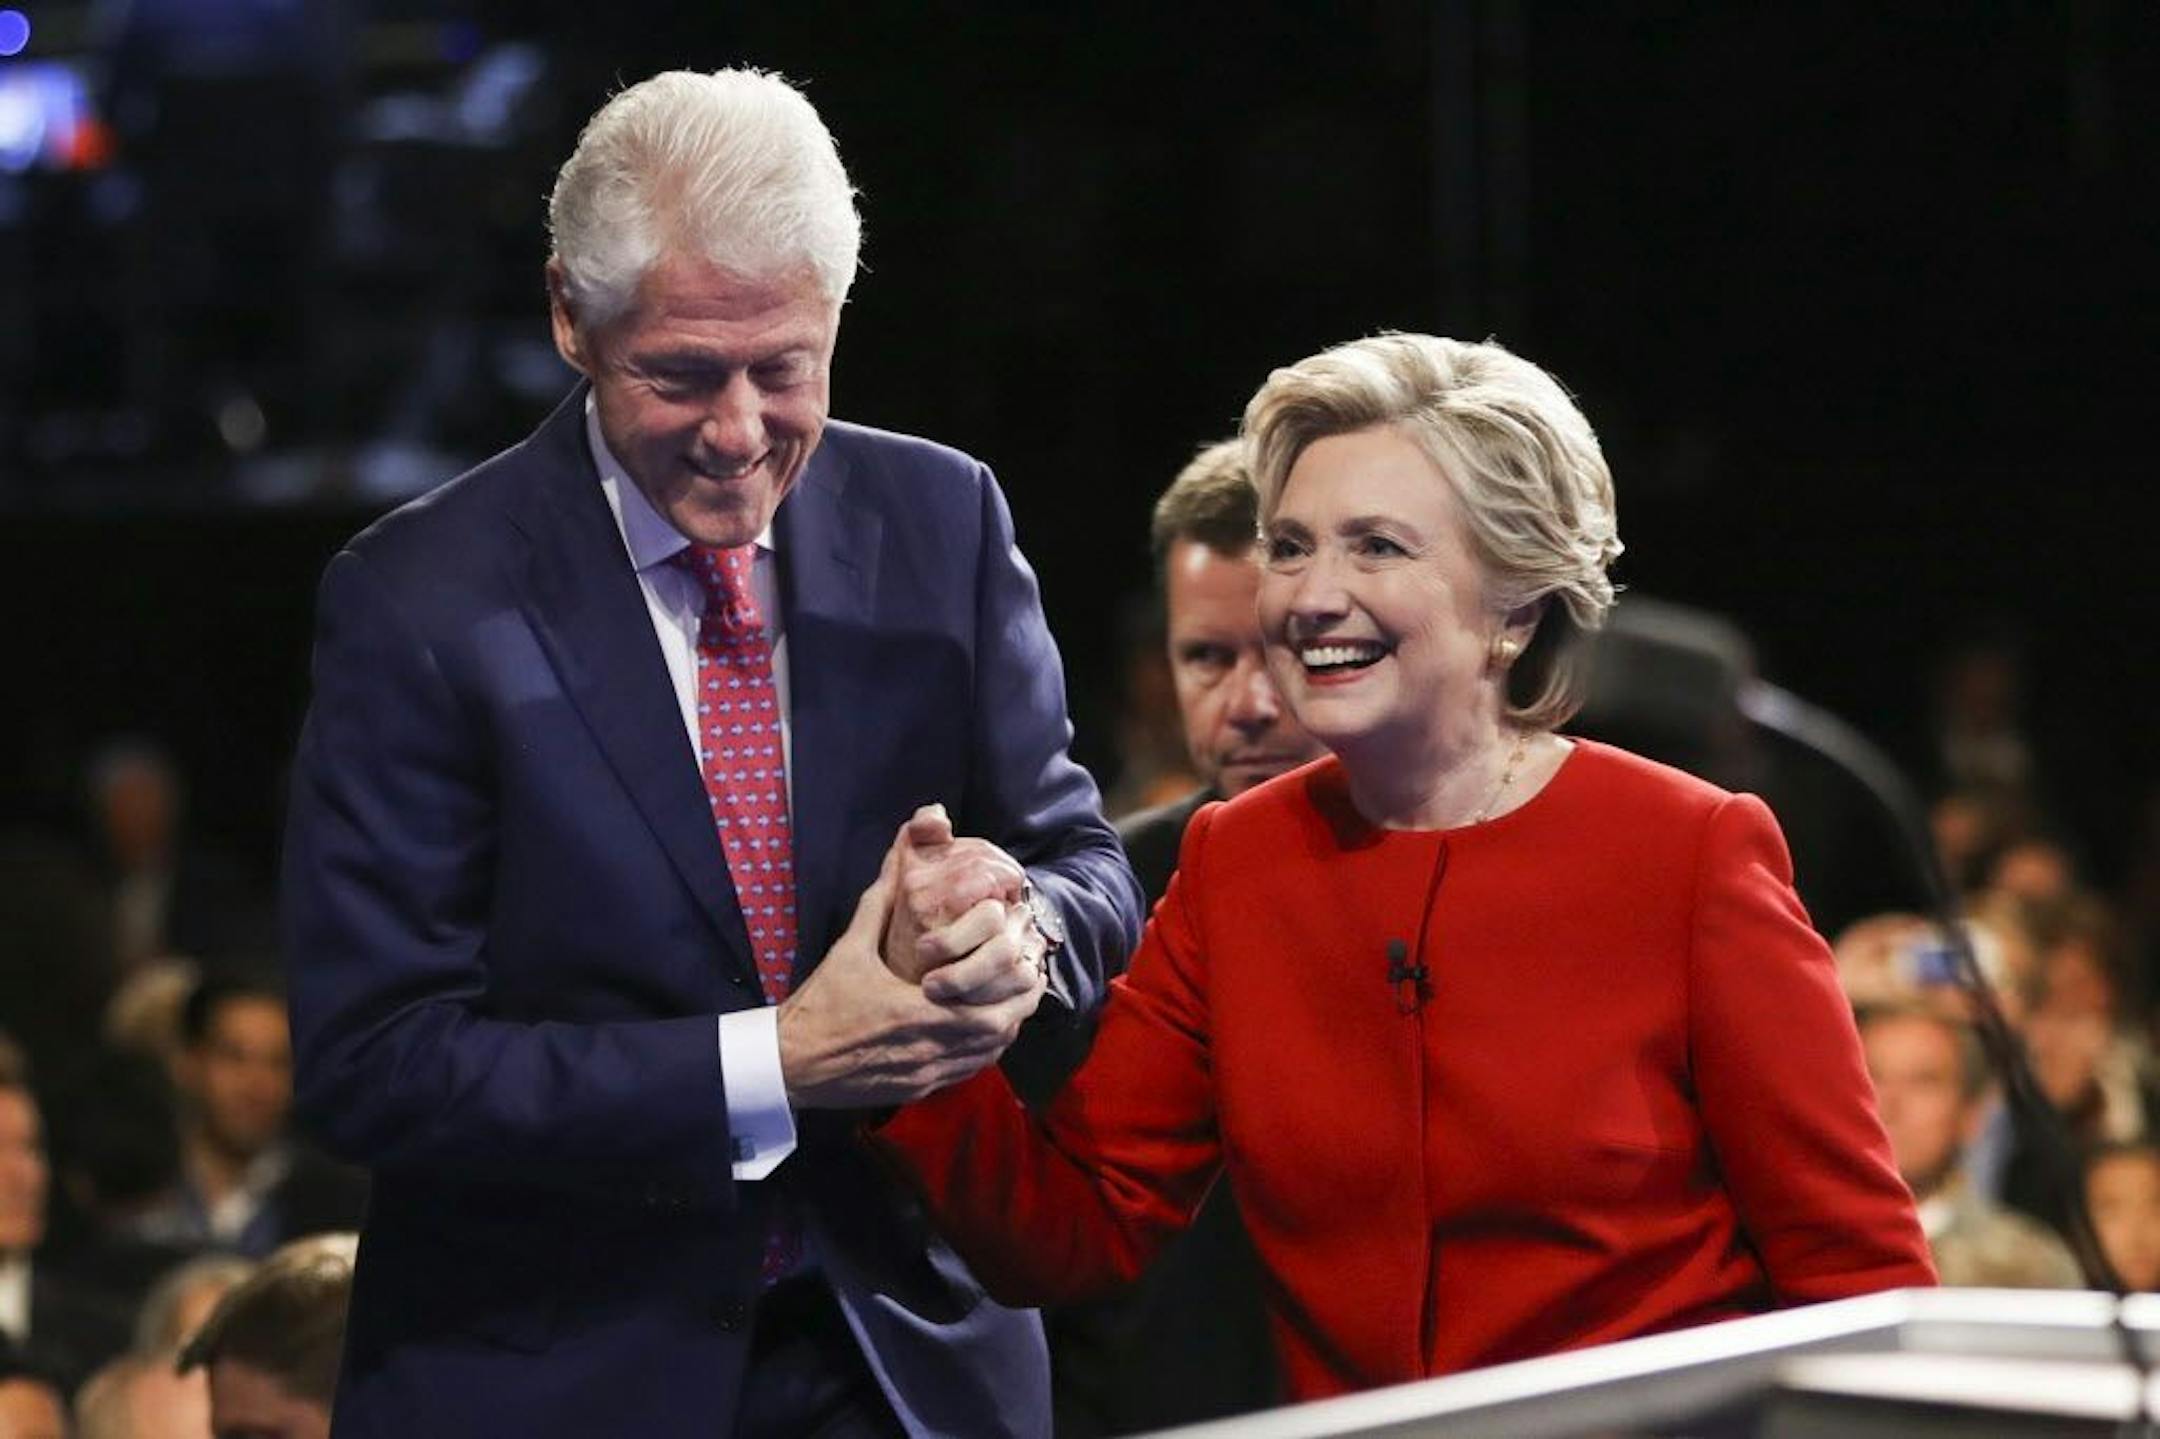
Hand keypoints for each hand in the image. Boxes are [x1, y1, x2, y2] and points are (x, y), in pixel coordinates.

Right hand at [778, 827, 1043, 1108]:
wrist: (790, 1062)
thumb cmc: (819, 1004)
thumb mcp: (849, 949)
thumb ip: (879, 903)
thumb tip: (897, 858)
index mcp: (915, 1010)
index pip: (986, 1007)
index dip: (1015, 989)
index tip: (1026, 966)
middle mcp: (926, 1047)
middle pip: (996, 1034)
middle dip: (1019, 1009)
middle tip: (1030, 984)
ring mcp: (923, 1074)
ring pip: (985, 1057)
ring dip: (1004, 1032)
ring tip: (1014, 1006)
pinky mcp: (916, 1090)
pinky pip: (964, 1073)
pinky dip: (981, 1054)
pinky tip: (982, 1035)